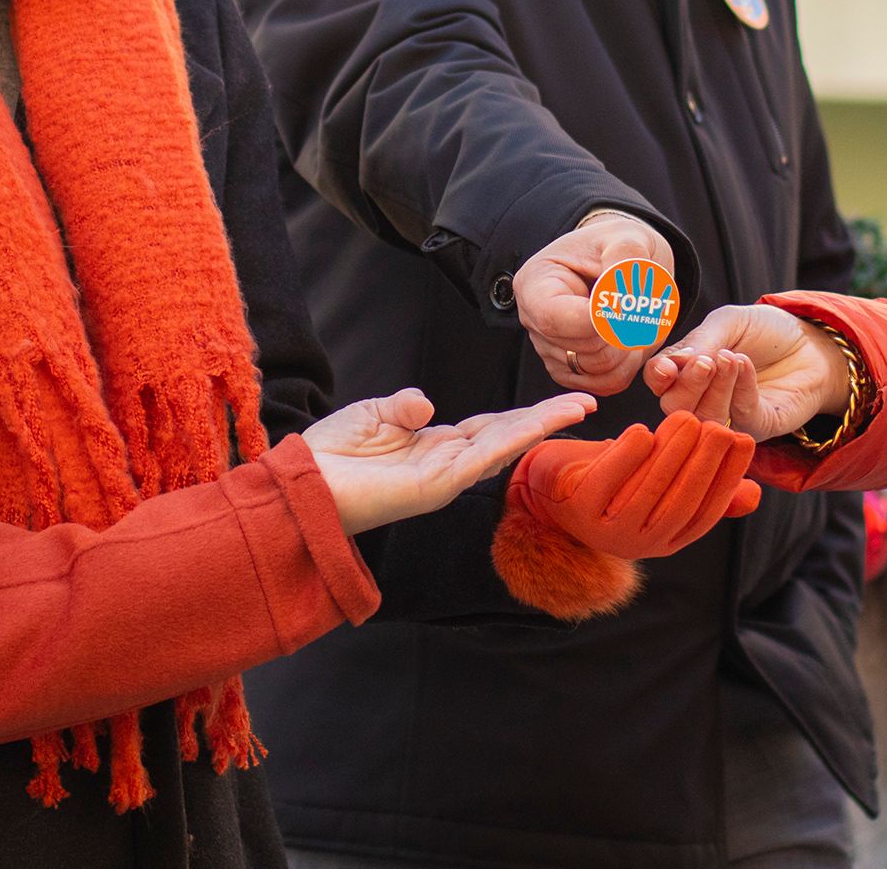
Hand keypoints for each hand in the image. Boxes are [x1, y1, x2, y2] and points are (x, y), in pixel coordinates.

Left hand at [305, 387, 594, 534]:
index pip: (489, 427)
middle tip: (585, 402)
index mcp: (433, 446)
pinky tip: (535, 425)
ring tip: (576, 408)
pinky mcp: (435, 486)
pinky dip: (510, 440)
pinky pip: (480, 458)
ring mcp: (444, 477)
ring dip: (540, 426)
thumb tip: (429, 405)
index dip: (522, 414)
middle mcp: (445, 463)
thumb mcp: (373, 414)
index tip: (558, 401)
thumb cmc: (330, 455)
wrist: (301, 484)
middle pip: (505, 436)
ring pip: (502, 446)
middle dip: (545, 420)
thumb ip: (405, 406)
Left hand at [507, 412, 761, 560]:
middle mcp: (639, 542)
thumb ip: (701, 488)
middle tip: (719, 425)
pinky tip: (643, 430)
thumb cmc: (611, 479)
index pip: (706, 511)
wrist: (546, 487)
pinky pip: (608, 481)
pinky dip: (627, 456)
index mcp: (665, 539)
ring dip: (672, 453)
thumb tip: (754, 494)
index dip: (728, 477)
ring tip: (688, 418)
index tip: (743, 439)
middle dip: (704, 463)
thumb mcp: (660, 483)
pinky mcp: (578, 509)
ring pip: (649, 490)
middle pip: (680, 502)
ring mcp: (607, 529)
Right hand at [513, 212, 676, 395]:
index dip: (596, 320)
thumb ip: (625, 256)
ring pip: (597, 370)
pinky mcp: (571, 371)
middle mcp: (534, 321)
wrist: (622, 265)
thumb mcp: (628, 237)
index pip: (555, 318)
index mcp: (536, 283)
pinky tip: (629, 337)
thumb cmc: (618, 247)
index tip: (627, 307)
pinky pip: (606, 383)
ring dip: (628, 347)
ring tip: (633, 317)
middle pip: (583, 348)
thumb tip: (619, 297)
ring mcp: (550, 350)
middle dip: (621, 331)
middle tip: (638, 304)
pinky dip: (628, 364)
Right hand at [644, 304, 849, 441]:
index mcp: (686, 370)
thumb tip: (675, 363)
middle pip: (674, 407)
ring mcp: (729, 417)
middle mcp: (701, 398)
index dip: (658, 376)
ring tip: (731, 358)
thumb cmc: (766, 331)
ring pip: (705, 417)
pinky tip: (745, 365)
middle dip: (687, 385)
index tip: (669, 367)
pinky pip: (741, 419)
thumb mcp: (729, 322)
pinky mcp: (758, 428)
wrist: (811, 342)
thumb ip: (701, 340)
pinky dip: (740, 390)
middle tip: (706, 361)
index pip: (659, 381)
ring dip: (716, 386)